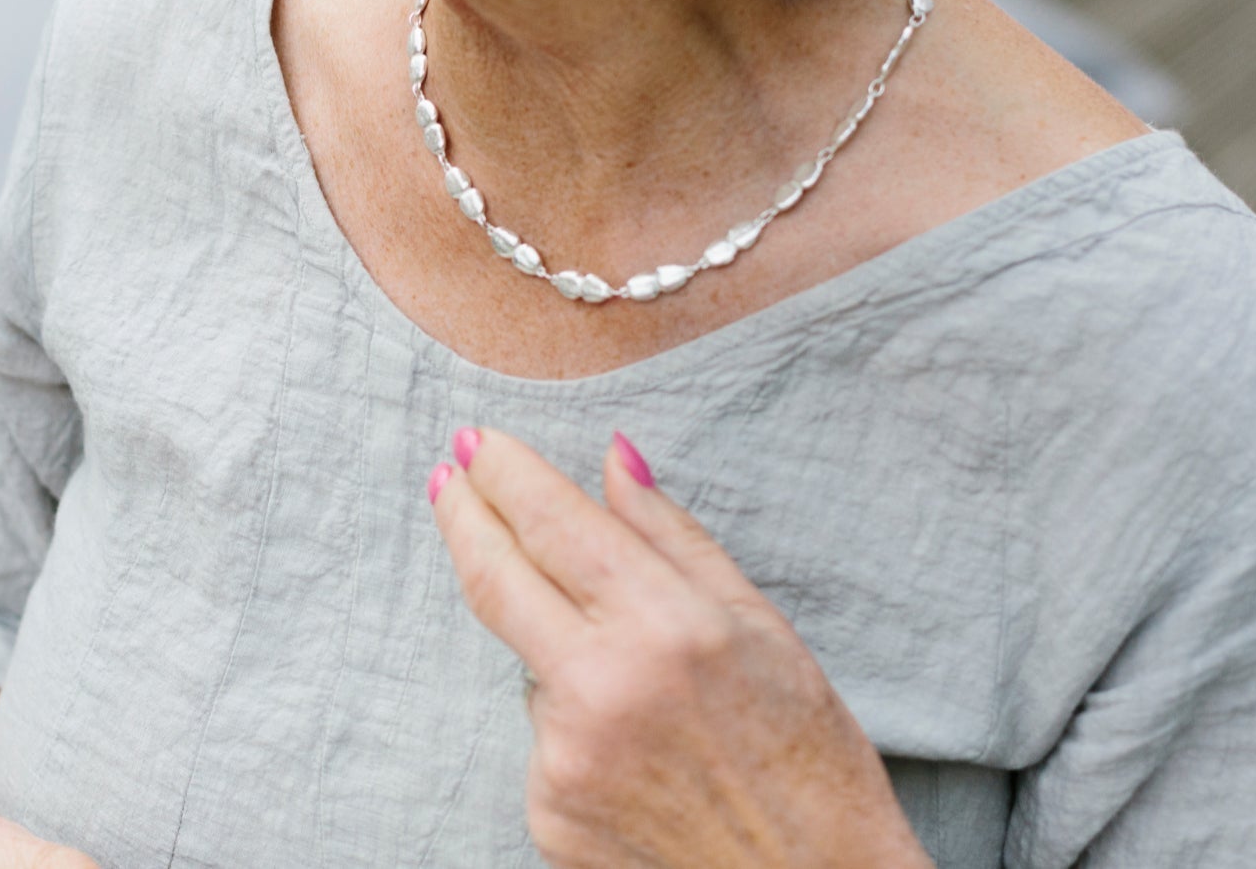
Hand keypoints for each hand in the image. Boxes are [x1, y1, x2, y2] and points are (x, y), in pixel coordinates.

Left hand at [429, 427, 930, 868]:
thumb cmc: (808, 754)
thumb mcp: (761, 623)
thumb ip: (672, 535)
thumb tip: (614, 458)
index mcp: (663, 626)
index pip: (552, 522)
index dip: (504, 471)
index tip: (475, 438)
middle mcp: (600, 689)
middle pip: (494, 576)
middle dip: (462, 513)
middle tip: (446, 471)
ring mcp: (564, 759)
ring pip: (529, 662)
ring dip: (558, 644)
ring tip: (648, 687)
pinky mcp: (547, 816)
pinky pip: (544, 735)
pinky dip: (576, 719)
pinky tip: (639, 748)